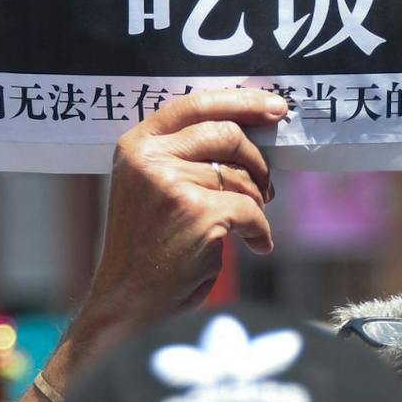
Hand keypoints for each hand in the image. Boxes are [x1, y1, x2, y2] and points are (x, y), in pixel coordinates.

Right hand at [80, 88, 285, 331]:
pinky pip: (251, 211)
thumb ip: (185, 154)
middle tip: (266, 185)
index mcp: (137, 144)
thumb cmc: (148, 245)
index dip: (241, 101)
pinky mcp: (197, 213)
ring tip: (247, 224)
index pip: (196, 103)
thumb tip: (249, 131)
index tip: (275, 106)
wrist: (126, 300)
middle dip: (257, 160)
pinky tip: (256, 245)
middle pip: (227, 134)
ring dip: (255, 203)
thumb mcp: (151, 185)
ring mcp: (171, 184)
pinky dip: (260, 230)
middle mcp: (150, 158)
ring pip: (242, 177)